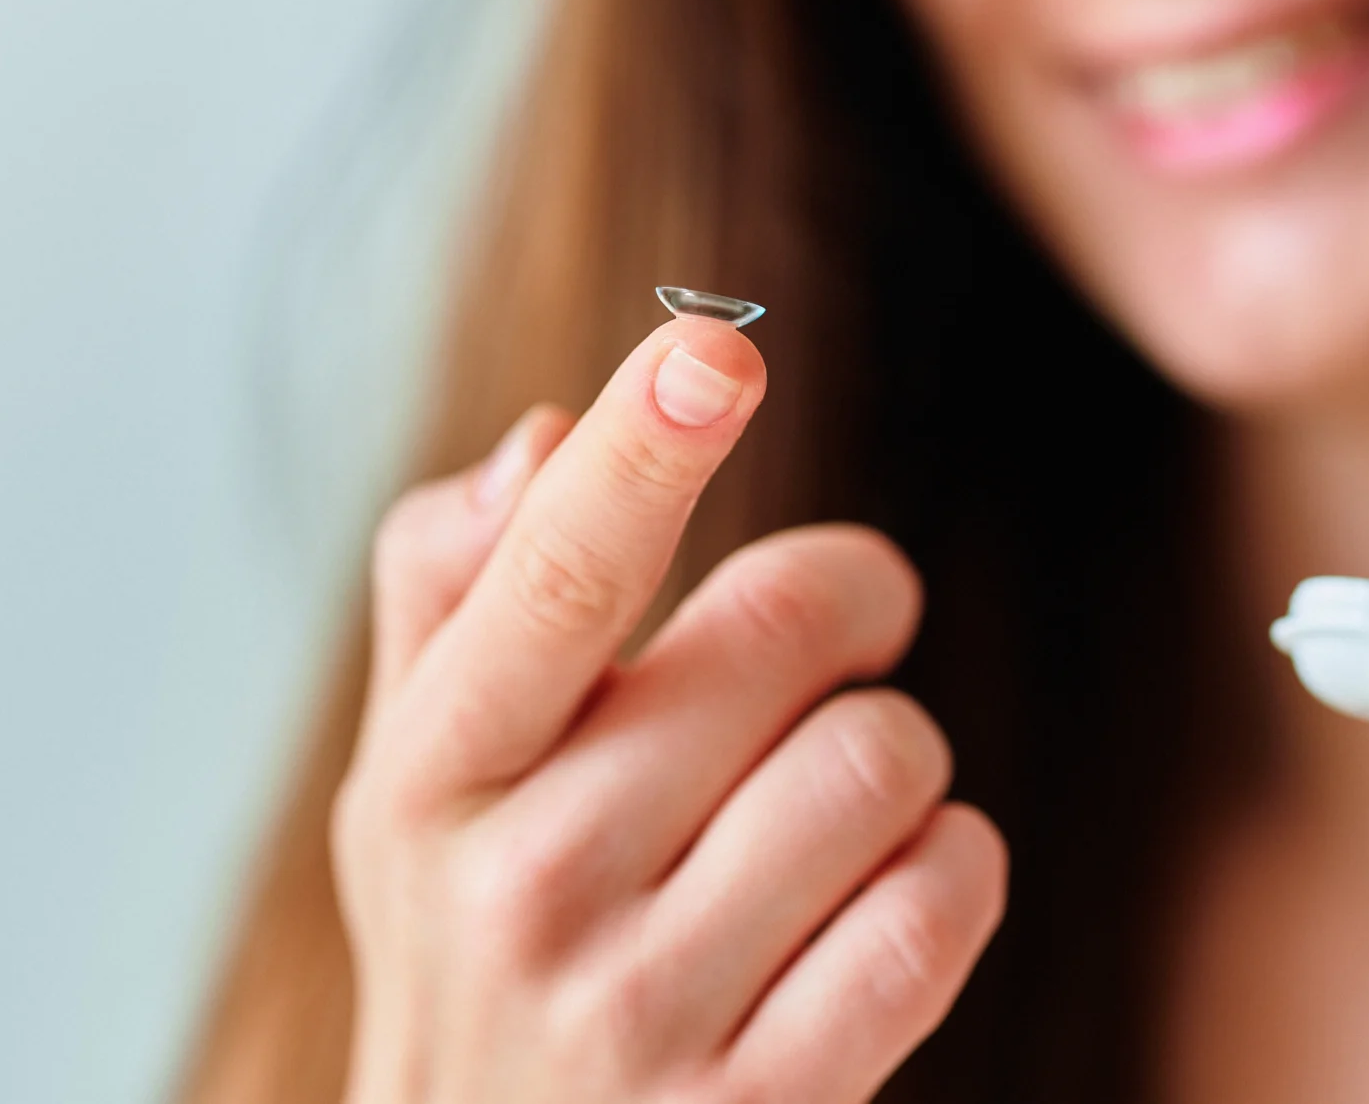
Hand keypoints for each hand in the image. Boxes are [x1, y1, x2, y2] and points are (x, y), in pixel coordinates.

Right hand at [332, 318, 1005, 1103]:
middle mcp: (524, 888)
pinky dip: (947, 870)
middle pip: (790, 628)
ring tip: (819, 812)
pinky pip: (944, 899)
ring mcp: (644, 1012)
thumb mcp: (421, 780)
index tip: (711, 356)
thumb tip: (543, 433)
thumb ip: (456, 588)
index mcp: (435, 773)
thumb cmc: (478, 941)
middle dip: (844, 611)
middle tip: (828, 644)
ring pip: (887, 756)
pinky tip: (874, 901)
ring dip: (894, 760)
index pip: (552, 576)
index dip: (642, 449)